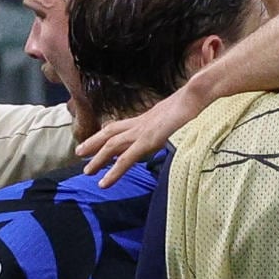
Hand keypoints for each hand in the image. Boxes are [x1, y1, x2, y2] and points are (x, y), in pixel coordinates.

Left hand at [81, 83, 205, 184]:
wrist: (199, 95)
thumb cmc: (196, 102)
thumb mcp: (182, 114)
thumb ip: (174, 122)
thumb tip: (178, 127)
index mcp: (148, 117)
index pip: (122, 124)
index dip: (108, 132)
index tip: (97, 138)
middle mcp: (141, 123)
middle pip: (111, 132)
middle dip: (94, 143)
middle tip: (79, 153)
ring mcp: (142, 132)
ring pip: (111, 146)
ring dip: (97, 159)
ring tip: (86, 172)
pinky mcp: (147, 141)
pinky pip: (125, 159)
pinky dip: (112, 172)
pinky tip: (103, 183)